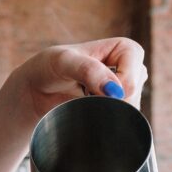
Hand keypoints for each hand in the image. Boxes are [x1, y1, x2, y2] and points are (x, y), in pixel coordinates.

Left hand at [10, 37, 147, 122]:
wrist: (37, 90)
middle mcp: (130, 69)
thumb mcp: (64, 62)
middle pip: (133, 96)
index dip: (117, 88)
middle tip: (82, 98)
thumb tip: (115, 91)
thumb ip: (88, 70)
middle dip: (110, 103)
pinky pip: (120, 121)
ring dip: (105, 113)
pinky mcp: (117, 108)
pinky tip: (87, 112)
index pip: (134, 76)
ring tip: (82, 102)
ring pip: (129, 111)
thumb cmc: (49, 67)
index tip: (92, 91)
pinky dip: (104, 122)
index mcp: (125, 49)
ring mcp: (125, 90)